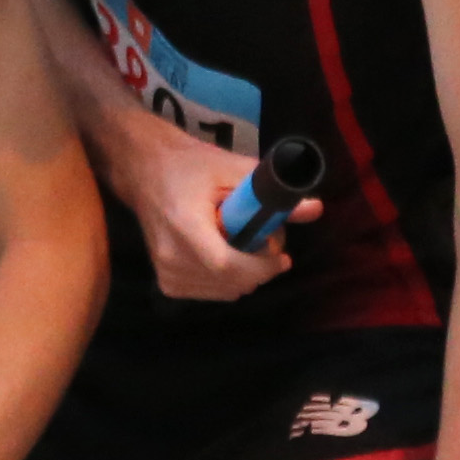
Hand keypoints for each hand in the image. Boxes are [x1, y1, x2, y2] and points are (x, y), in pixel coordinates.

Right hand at [79, 106, 292, 307]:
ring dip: (245, 275)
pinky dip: (227, 280)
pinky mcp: (166, 283)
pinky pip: (211, 293)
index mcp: (184, 225)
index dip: (260, 267)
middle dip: (259, 269)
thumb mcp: (232, 169)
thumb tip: (315, 208)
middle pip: (230, 283)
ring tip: (244, 245)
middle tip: (267, 241)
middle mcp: (171, 256)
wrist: (144, 171)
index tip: (281, 256)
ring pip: (225, 292)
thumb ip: (271, 193)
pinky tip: (225, 255)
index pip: (226, 265)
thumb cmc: (188, 165)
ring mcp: (166, 273)